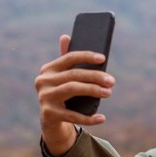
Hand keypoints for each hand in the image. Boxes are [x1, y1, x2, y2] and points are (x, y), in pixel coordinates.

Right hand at [34, 35, 115, 155]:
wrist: (50, 120)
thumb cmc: (62, 93)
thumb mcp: (63, 77)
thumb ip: (66, 59)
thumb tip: (66, 36)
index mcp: (48, 69)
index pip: (69, 57)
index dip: (86, 56)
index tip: (103, 58)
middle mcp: (43, 81)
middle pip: (73, 75)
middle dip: (95, 76)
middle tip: (112, 81)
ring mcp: (45, 98)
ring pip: (72, 90)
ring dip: (93, 91)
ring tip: (109, 93)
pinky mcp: (49, 114)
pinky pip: (72, 115)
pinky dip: (88, 118)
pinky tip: (102, 118)